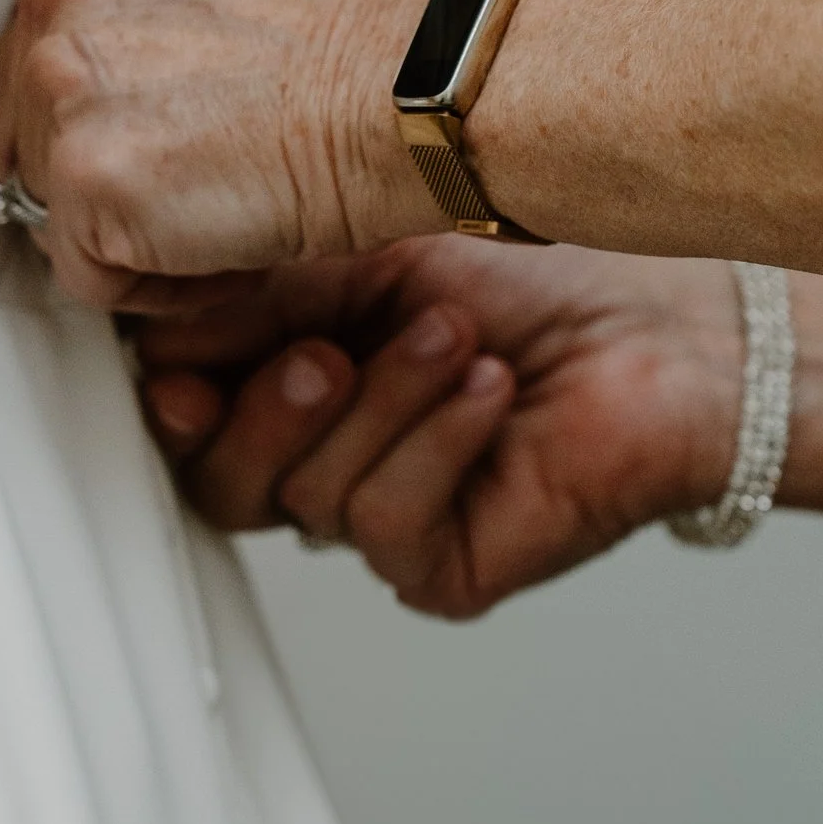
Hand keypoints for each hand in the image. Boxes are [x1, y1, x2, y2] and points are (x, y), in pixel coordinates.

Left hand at [0, 0, 442, 310]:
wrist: (431, 88)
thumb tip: (106, 98)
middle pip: (25, 130)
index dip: (100, 116)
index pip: (34, 50)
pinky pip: (85, 276)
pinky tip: (235, 248)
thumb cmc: (369, 50)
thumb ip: (143, 11)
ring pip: (47, 205)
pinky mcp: (83, 175)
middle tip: (209, 184)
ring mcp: (60, 77)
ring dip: (132, 233)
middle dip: (103, 177)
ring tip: (231, 210)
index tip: (171, 138)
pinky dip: (159, 287)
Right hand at [135, 240, 745, 619]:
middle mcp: (323, 459)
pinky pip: (385, 524)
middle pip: (218, 480)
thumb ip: (262, 289)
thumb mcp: (368, 255)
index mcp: (286, 380)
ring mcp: (379, 520)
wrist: (665, 329)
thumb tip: (157, 313)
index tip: (177, 354)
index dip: (172, 389)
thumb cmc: (539, 280)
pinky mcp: (440, 568)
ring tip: (450, 337)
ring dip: (380, 404)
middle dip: (260, 412)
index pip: (187, 410)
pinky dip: (432, 445)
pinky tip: (485, 391)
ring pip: (305, 497)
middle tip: (320, 351)